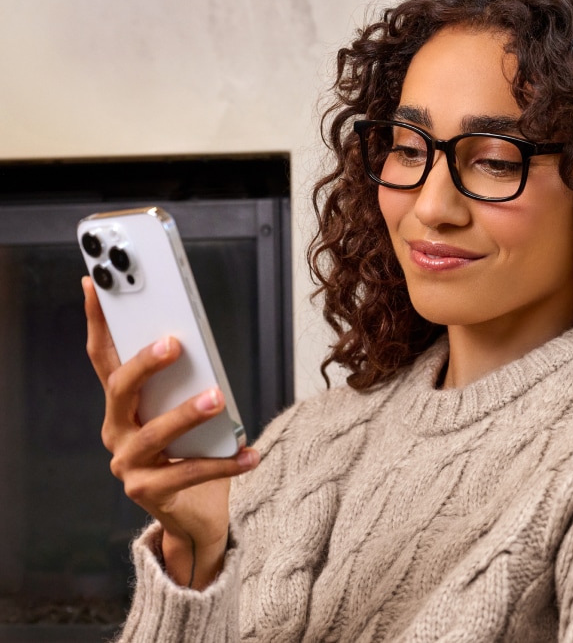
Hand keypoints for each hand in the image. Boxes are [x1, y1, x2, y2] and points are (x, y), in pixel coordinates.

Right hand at [83, 276, 258, 588]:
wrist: (198, 514)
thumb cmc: (193, 453)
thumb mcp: (186, 412)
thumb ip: (184, 384)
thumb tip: (197, 345)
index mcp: (123, 405)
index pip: (104, 357)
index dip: (98, 322)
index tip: (95, 284)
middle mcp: (116, 431)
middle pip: (121, 389)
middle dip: (145, 363)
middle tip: (174, 344)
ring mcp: (127, 464)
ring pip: (153, 433)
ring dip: (186, 414)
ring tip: (218, 399)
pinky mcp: (147, 492)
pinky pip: (188, 472)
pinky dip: (224, 462)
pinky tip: (251, 454)